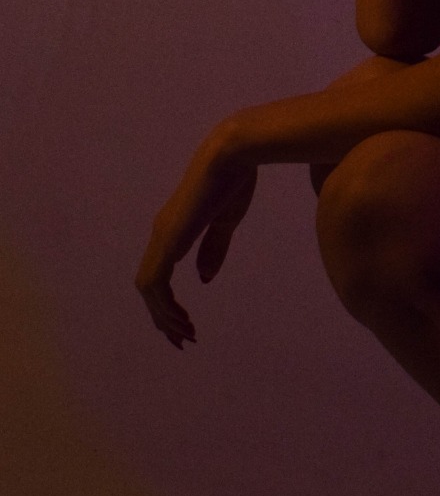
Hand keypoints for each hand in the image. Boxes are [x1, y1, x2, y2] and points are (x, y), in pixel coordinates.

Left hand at [135, 124, 257, 348]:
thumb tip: (202, 279)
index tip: (187, 326)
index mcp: (174, 231)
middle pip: (149, 288)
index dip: (167, 305)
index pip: (158, 277)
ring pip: (149, 288)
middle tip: (182, 342)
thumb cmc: (233, 180)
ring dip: (164, 316)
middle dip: (163, 319)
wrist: (234, 154)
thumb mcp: (225, 221)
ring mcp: (163, 235)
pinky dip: (165, 304)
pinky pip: (156, 281)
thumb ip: (212, 248)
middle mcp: (162, 234)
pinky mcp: (170, 237)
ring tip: (185, 335)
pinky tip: (182, 318)